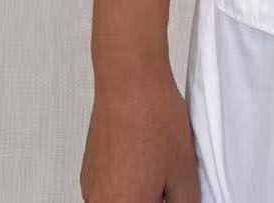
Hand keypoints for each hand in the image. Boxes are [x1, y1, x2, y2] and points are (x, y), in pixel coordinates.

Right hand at [79, 68, 201, 201]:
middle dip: (153, 199)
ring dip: (138, 194)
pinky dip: (125, 183)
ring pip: (120, 200)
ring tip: (156, 166)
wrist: (129, 82)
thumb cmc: (154, 120)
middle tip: (168, 183)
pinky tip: (141, 158)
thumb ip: (184, 202)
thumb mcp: (184, 171)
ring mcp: (91, 189)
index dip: (165, 201)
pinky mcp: (89, 172)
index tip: (172, 192)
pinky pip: (109, 190)